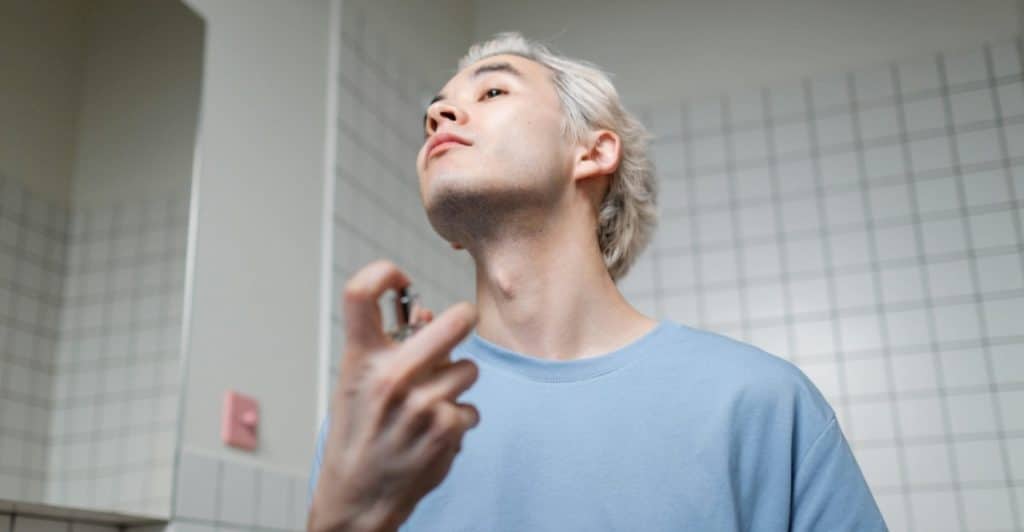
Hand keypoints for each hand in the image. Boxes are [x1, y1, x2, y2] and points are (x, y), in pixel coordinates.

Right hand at [308, 260, 479, 531]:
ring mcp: (421, 404)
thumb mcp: (360, 384)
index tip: (398, 279)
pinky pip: (471, 408)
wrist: (358, 496)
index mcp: (360, 360)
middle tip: (463, 319)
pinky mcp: (446, 429)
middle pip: (452, 322)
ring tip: (431, 403)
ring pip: (468, 370)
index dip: (383, 273)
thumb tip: (429, 312)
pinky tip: (435, 433)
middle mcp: (390, 377)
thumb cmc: (359, 433)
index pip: (361, 293)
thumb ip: (391, 346)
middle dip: (463, 319)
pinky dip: (459, 420)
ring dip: (457, 383)